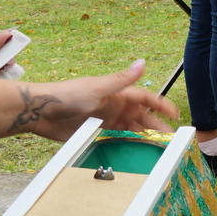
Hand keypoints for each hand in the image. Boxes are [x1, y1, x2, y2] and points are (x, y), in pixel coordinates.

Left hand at [0, 60, 178, 141]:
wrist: (40, 111)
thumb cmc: (68, 95)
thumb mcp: (98, 87)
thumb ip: (122, 79)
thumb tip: (143, 63)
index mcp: (117, 94)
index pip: (146, 99)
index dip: (161, 105)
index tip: (176, 114)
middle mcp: (114, 106)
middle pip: (141, 117)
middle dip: (157, 126)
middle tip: (171, 139)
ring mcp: (104, 121)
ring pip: (131, 129)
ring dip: (144, 137)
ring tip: (158, 149)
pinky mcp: (94, 133)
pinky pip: (116, 139)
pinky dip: (127, 144)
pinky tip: (135, 153)